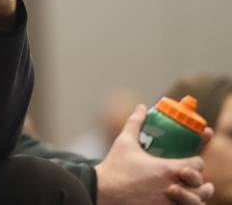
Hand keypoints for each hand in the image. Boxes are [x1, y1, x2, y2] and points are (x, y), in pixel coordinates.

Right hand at [96, 105, 213, 204]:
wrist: (102, 191)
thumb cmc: (115, 167)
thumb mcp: (124, 142)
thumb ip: (135, 123)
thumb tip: (141, 107)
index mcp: (168, 169)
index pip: (197, 164)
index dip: (196, 162)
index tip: (190, 160)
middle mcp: (173, 187)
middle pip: (201, 185)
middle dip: (198, 180)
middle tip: (190, 177)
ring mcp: (169, 202)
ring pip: (196, 202)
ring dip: (195, 195)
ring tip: (191, 192)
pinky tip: (179, 200)